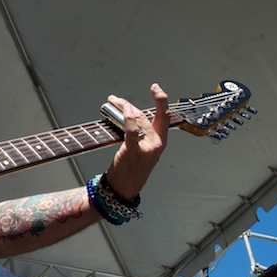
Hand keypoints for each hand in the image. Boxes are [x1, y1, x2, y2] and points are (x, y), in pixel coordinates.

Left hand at [103, 83, 168, 199]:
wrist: (124, 189)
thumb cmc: (130, 170)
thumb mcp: (142, 151)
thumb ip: (141, 135)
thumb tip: (130, 117)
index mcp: (161, 142)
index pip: (164, 116)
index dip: (161, 100)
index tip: (155, 88)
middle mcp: (157, 143)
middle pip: (145, 115)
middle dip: (129, 104)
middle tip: (116, 99)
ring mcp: (148, 147)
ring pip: (137, 118)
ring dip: (122, 107)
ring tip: (111, 102)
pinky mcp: (135, 150)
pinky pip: (131, 128)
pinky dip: (126, 116)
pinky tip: (119, 109)